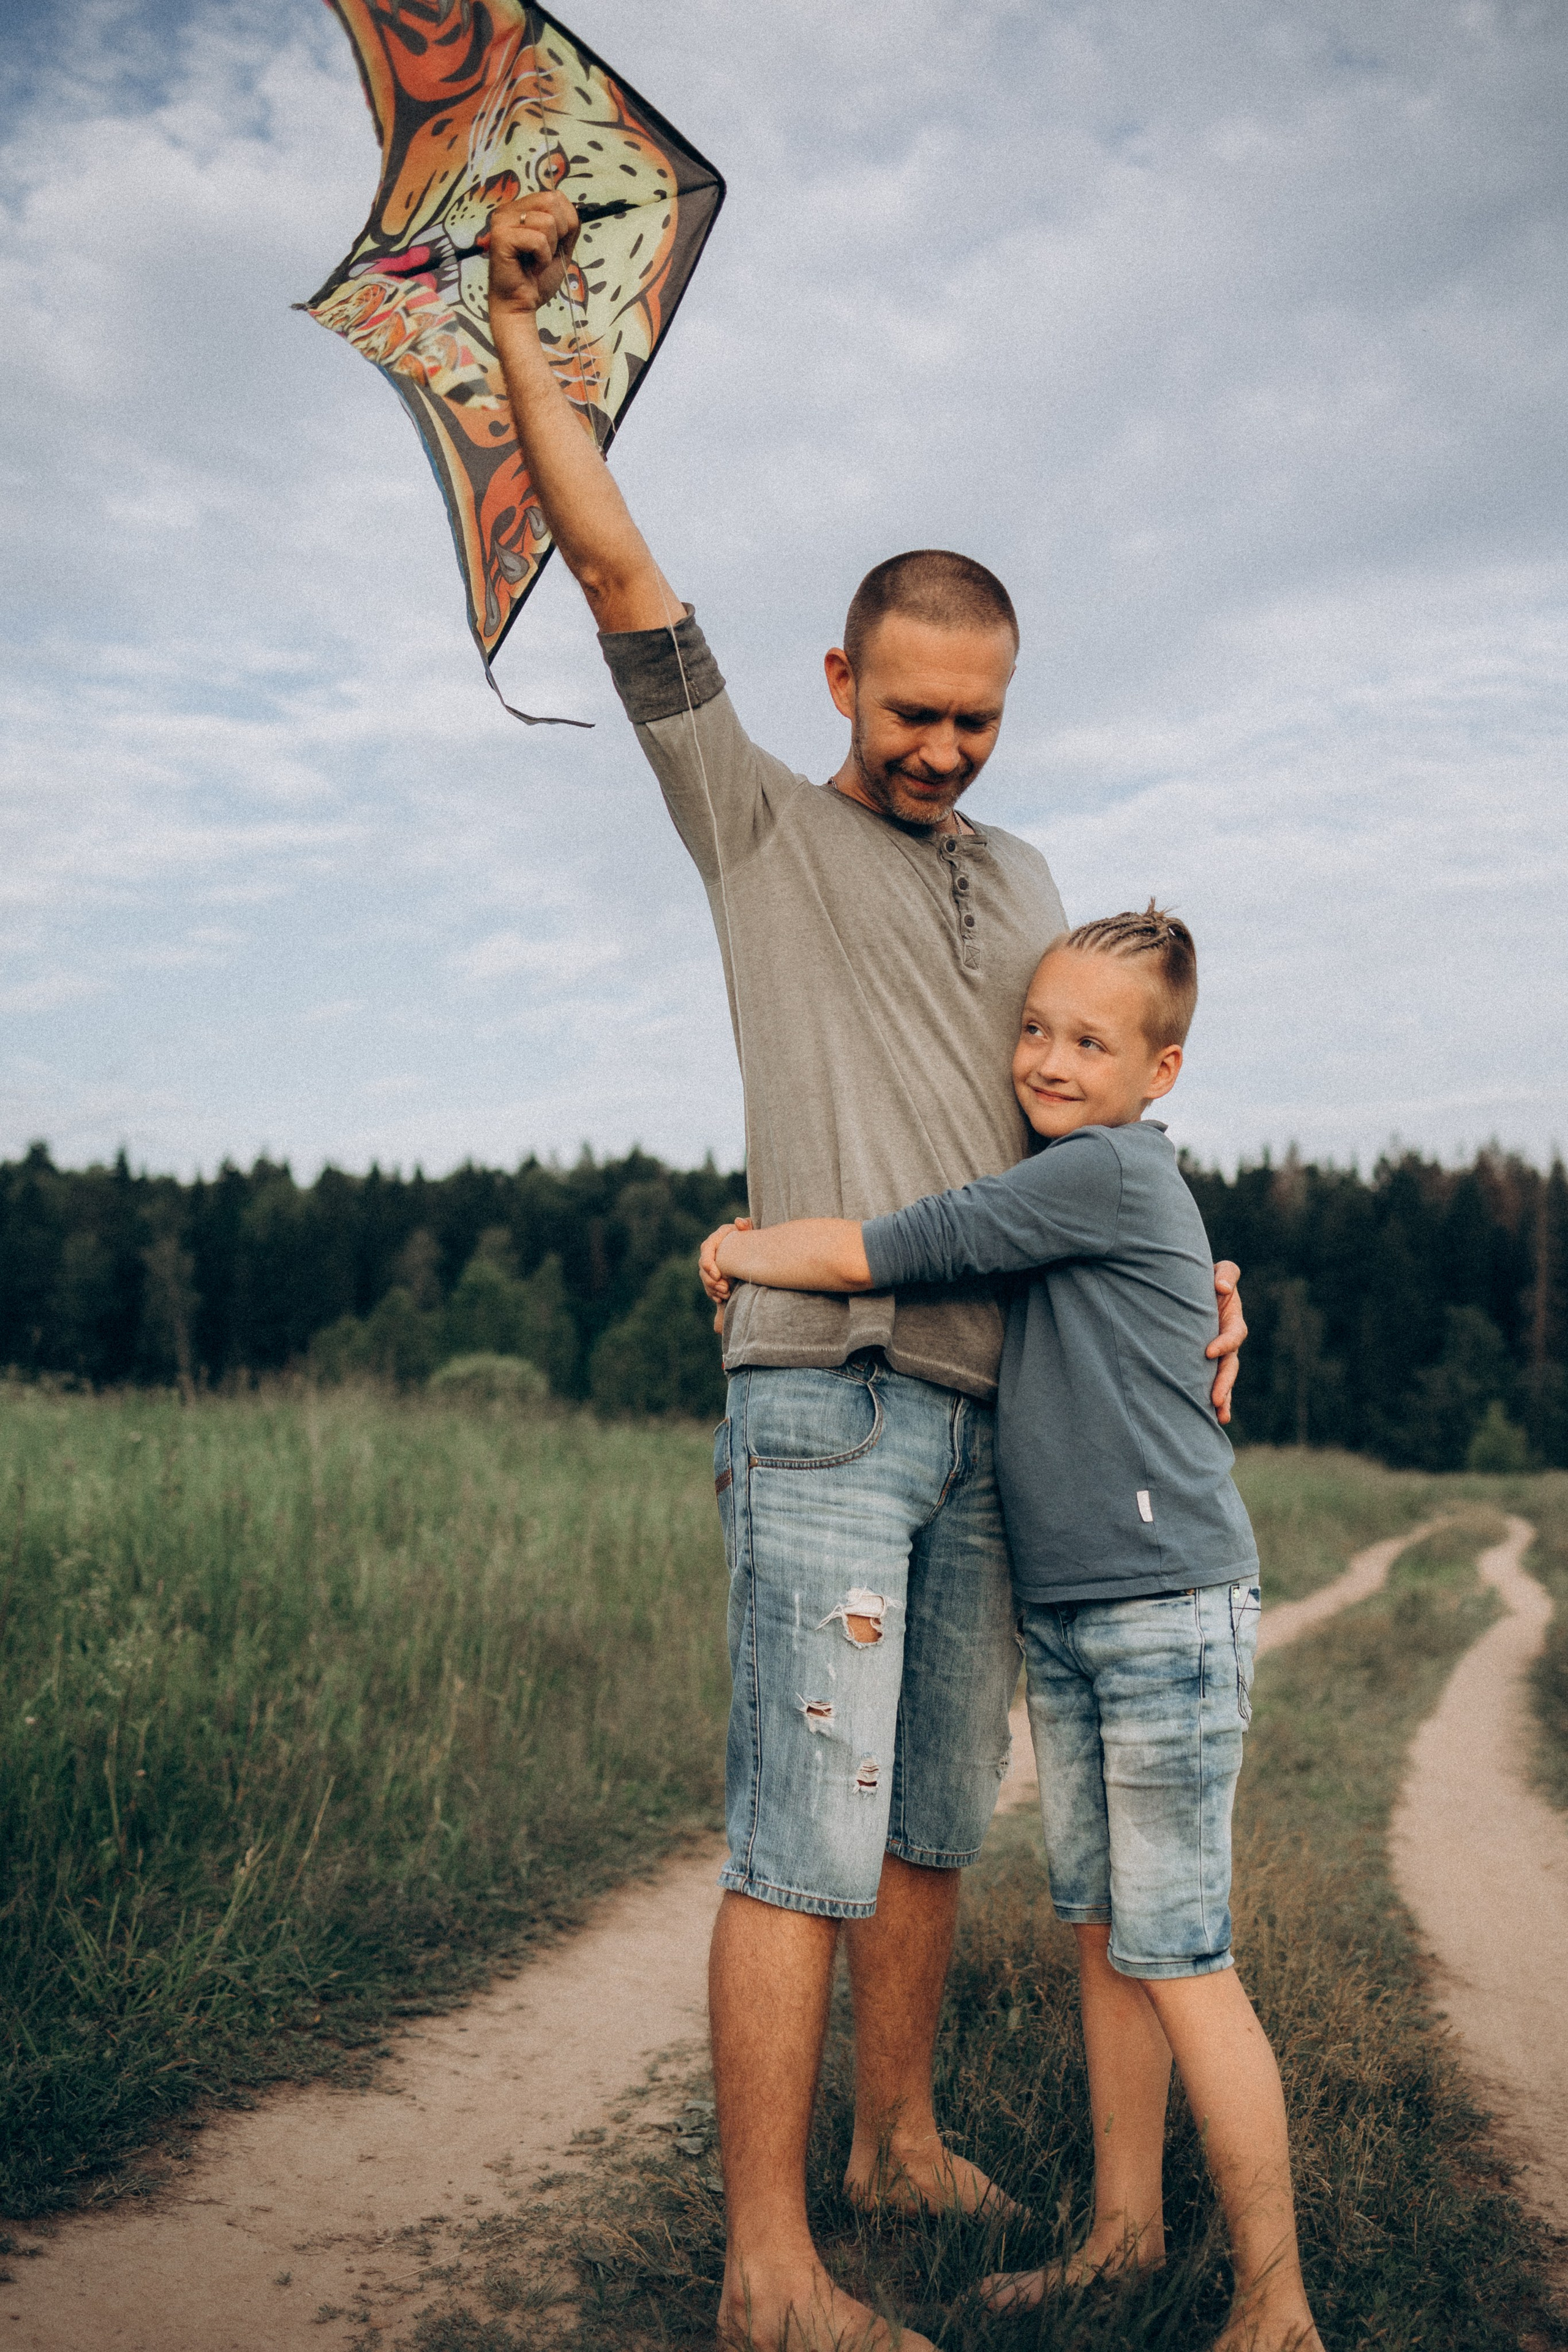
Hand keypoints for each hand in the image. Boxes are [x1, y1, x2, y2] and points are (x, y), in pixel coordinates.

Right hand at [485, 191, 578, 318]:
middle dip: (559, 233)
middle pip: (552, 201)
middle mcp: (508, 210)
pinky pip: (538, 240)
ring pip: (547, 222)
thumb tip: (574, 208)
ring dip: (549, 249)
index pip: (556, 196)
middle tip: (545, 253)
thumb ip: (568, 225)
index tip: (552, 245)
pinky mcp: (501, 236)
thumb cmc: (536, 278)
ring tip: (536, 261)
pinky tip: (531, 267)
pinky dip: (542, 259)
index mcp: (520, 208)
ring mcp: (502, 221)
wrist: (521, 304)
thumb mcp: (561, 247)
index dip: (565, 223)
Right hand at [699, 1218, 751, 1304]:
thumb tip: (739, 1222)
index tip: (717, 1275)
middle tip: (725, 1289)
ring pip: (706, 1278)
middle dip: (711, 1280)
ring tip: (726, 1294)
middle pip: (703, 1267)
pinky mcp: (715, 1275)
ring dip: (713, 1288)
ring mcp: (712, 1264)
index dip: (708, 1263)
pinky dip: (714, 1294)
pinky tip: (721, 1299)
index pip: (706, 1249)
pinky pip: (710, 1286)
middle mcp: (711, 1251)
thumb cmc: (754, 1236)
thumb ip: (747, 1225)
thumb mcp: (752, 1230)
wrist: (756, 1247)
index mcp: (717, 1238)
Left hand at [1206, 1261, 1245, 1424]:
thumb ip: (1226, 1273)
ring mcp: (1217, 1355)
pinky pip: (1209, 1382)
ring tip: (1219, 1416)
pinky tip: (1208, 1418)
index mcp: (1232, 1320)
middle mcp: (1227, 1341)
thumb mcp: (1219, 1270)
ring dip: (1222, 1398)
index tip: (1208, 1351)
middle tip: (1216, 1399)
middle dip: (1225, 1382)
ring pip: (1224, 1379)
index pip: (1235, 1335)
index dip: (1225, 1343)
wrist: (1187, 1287)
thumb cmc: (1205, 1278)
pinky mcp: (1203, 1363)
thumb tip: (1222, 1287)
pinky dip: (1212, 1400)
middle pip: (1231, 1365)